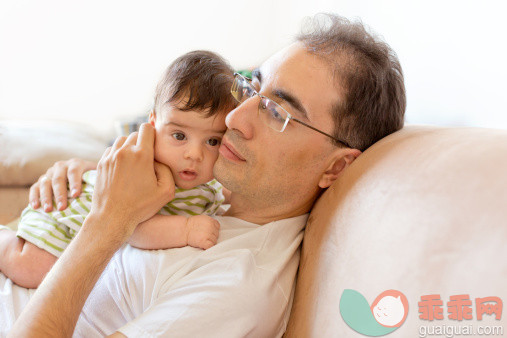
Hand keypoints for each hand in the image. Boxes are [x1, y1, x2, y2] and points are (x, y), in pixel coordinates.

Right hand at [29, 158, 96, 211]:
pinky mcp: (41, 181)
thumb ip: (99, 180)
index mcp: (76, 164)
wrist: (80, 177)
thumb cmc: (91, 181)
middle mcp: (61, 166)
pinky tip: (36, 207)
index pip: (74, 171)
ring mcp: (50, 173)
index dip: (75, 183)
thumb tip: (107, 188)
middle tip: (62, 208)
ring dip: (46, 197)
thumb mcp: (97, 177)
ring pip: (45, 183)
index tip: (76, 195)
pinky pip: (34, 188)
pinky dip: (34, 197)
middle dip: (60, 194)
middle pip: (58, 179)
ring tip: (49, 210)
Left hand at [89, 123, 174, 243]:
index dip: (153, 134)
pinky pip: (111, 150)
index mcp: (141, 155)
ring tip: (134, 163)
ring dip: (129, 147)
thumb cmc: (140, 206)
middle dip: (142, 143)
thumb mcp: (166, 191)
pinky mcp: (101, 164)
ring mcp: (110, 157)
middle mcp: (124, 152)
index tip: (155, 145)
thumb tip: (158, 159)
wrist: (112, 217)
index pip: (146, 128)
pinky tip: (123, 168)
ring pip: (122, 140)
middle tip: (146, 159)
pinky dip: (118, 155)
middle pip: (135, 134)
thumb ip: (167, 169)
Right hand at [186, 215, 219, 249]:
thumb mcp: (202, 219)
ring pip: (214, 241)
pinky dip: (208, 247)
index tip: (209, 232)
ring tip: (202, 240)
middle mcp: (211, 227)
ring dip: (210, 242)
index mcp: (211, 220)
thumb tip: (214, 228)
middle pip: (216, 235)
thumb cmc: (190, 225)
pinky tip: (204, 246)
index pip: (217, 227)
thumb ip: (209, 222)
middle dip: (212, 236)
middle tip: (204, 237)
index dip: (213, 230)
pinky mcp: (205, 242)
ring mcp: (208, 234)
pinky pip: (211, 246)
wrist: (183, 230)